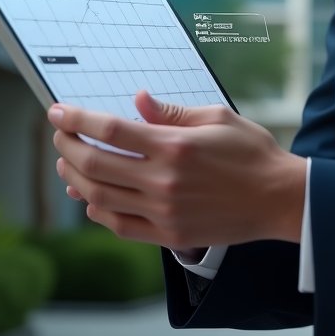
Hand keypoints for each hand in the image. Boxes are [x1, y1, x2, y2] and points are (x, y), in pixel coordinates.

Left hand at [49, 91, 305, 247]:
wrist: (277, 198)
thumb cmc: (251, 152)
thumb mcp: (217, 118)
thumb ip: (173, 112)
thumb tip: (137, 101)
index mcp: (174, 146)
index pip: (110, 130)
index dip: (78, 119)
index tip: (57, 112)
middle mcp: (163, 180)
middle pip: (95, 163)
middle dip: (68, 146)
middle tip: (60, 135)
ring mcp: (163, 211)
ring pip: (99, 196)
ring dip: (75, 177)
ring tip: (67, 163)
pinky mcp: (169, 234)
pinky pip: (119, 225)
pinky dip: (97, 210)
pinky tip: (91, 197)